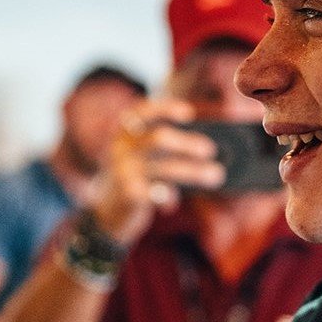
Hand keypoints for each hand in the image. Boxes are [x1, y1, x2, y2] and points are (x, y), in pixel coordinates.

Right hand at [91, 98, 225, 244]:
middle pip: (159, 139)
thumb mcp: (144, 156)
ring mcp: (123, 171)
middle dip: (188, 143)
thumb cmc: (137, 176)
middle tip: (210, 150)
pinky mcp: (127, 194)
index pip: (142, 112)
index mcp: (125, 132)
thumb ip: (166, 146)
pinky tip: (172, 203)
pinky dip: (167, 196)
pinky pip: (155, 193)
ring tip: (216, 175)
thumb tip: (207, 147)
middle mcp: (121, 148)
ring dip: (194, 171)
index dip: (165, 109)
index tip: (189, 113)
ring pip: (165, 168)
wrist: (105, 212)